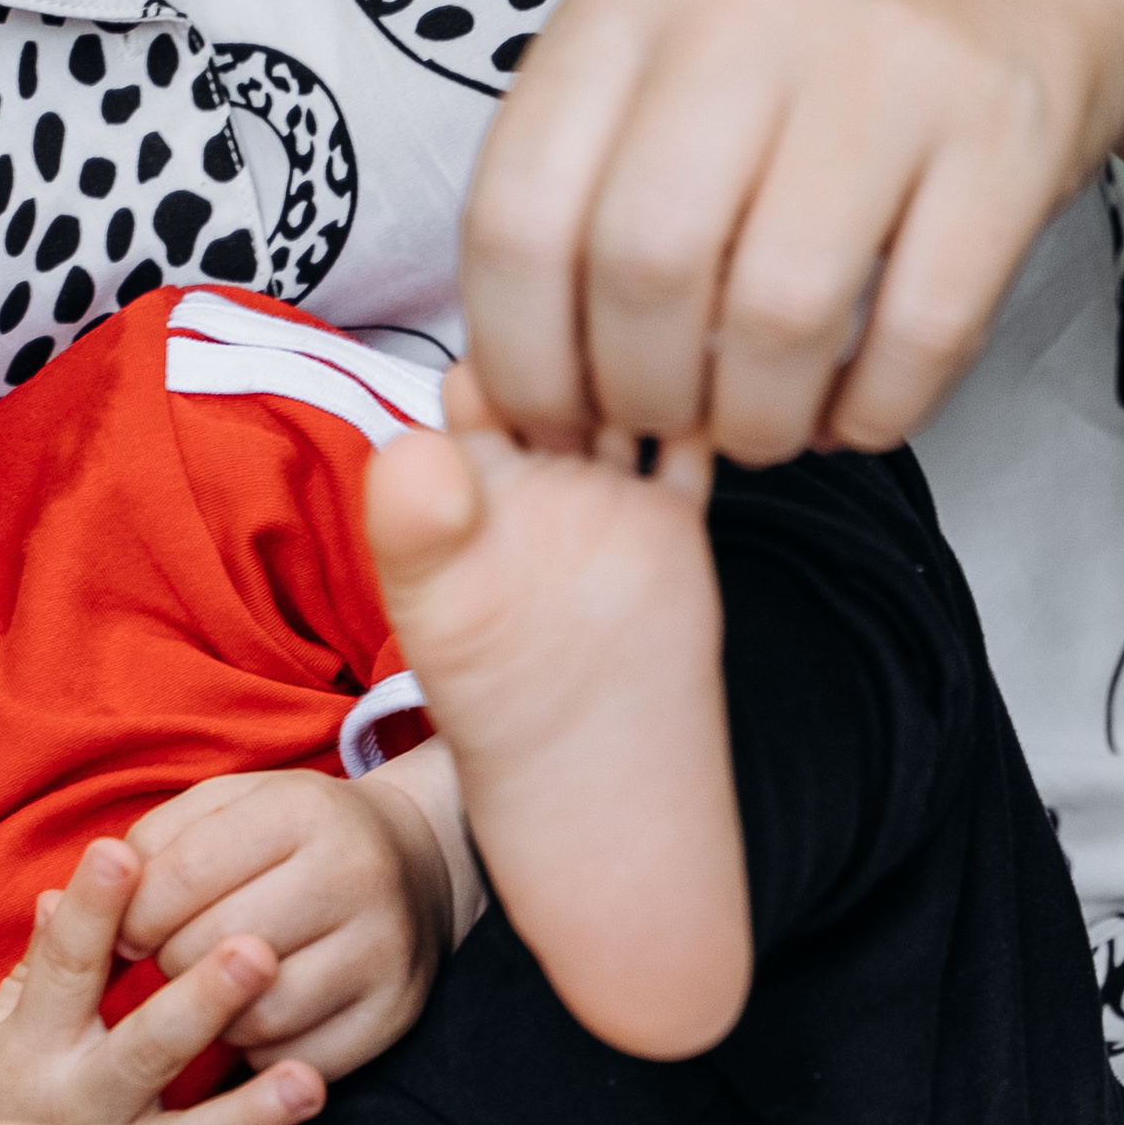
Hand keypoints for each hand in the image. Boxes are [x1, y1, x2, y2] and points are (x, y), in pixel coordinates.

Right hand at [0, 838, 333, 1124]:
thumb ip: (37, 970)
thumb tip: (61, 894)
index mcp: (32, 1045)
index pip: (64, 965)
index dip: (91, 911)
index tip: (119, 853)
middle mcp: (78, 1102)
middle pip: (145, 1046)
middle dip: (201, 999)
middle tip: (256, 952)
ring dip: (252, 1106)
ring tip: (307, 1078)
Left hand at [118, 755, 475, 1079]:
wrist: (413, 861)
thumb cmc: (289, 835)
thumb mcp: (224, 808)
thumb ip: (151, 845)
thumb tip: (96, 918)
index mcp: (301, 809)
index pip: (185, 874)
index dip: (135, 913)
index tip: (128, 929)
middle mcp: (354, 874)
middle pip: (218, 947)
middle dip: (172, 961)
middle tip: (170, 957)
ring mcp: (385, 948)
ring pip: (258, 1014)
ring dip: (215, 1015)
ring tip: (212, 987)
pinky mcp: (397, 1011)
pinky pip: (300, 1058)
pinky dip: (263, 1049)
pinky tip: (256, 1016)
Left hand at [365, 371, 747, 1059]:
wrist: (591, 784)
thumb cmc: (495, 715)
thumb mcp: (440, 611)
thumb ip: (417, 527)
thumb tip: (407, 440)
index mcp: (462, 482)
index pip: (482, 371)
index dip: (509, 350)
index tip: (540, 361)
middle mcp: (528, 474)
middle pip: (558, 360)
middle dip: (587, 339)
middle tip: (618, 357)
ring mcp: (600, 491)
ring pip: (626, 385)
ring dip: (652, 364)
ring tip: (669, 376)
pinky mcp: (667, 520)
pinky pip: (692, 439)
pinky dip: (710, 409)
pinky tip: (716, 404)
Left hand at [461, 0, 1123, 463]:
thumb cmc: (795, 67)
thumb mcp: (658, 72)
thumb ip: (575, 190)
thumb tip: (510, 382)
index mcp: (631, 0)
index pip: (519, 216)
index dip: (520, 356)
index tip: (550, 412)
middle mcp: (750, 9)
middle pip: (644, 271)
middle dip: (639, 395)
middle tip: (663, 421)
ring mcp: (888, 63)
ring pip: (778, 314)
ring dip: (755, 421)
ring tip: (755, 428)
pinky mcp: (1005, 131)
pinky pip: (922, 330)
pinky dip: (873, 411)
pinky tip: (851, 413)